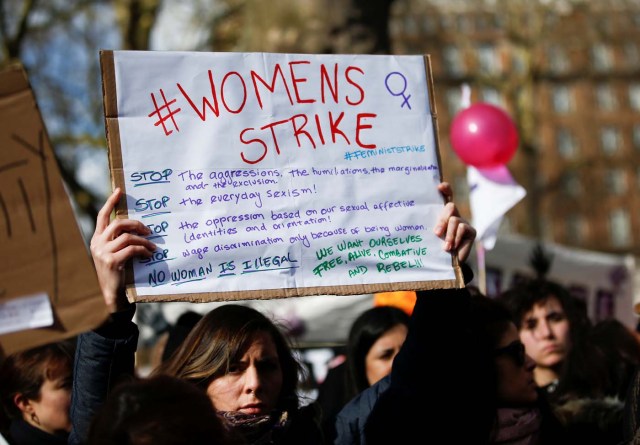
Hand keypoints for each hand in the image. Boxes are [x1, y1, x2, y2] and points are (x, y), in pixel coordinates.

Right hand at [90, 188, 155, 312]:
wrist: (113, 296)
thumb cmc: (118, 274)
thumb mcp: (115, 255)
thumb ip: (119, 242)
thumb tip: (138, 228)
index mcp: (97, 239)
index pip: (102, 216)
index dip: (111, 202)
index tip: (119, 191)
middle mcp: (97, 243)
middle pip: (118, 224)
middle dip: (136, 224)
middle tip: (149, 230)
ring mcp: (103, 252)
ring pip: (128, 237)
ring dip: (144, 241)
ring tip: (153, 248)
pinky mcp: (112, 261)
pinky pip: (132, 249)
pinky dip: (143, 250)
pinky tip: (149, 255)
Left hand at [433, 182, 475, 262]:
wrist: (448, 264)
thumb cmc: (436, 248)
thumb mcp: (432, 236)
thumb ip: (433, 226)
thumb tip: (427, 223)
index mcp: (443, 214)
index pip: (446, 197)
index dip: (445, 190)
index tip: (439, 187)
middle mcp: (455, 215)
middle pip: (450, 206)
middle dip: (442, 219)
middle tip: (437, 233)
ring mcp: (464, 222)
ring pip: (454, 220)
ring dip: (448, 234)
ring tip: (445, 246)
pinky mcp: (471, 230)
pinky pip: (462, 228)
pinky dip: (455, 238)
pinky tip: (452, 247)